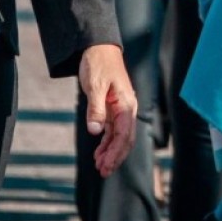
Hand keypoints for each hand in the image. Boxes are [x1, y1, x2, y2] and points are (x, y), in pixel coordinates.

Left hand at [78, 44, 136, 177]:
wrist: (98, 48)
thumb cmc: (98, 64)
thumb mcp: (94, 85)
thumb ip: (95, 109)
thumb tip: (95, 131)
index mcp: (126, 103)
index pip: (124, 134)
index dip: (116, 152)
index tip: (106, 165)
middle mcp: (127, 108)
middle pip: (125, 139)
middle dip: (116, 157)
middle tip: (103, 172)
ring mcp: (120, 109)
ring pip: (119, 137)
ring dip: (111, 152)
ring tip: (100, 167)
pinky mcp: (112, 108)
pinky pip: (112, 130)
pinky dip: (107, 143)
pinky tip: (99, 153)